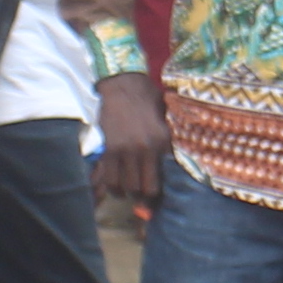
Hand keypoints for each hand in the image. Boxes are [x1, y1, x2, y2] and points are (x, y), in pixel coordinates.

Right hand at [93, 75, 170, 215]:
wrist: (123, 84)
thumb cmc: (147, 98)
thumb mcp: (165, 118)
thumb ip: (167, 139)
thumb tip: (173, 160)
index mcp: (163, 141)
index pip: (165, 176)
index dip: (162, 191)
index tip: (158, 198)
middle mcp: (147, 148)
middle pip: (146, 187)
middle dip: (144, 196)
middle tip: (142, 196)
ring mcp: (127, 150)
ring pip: (128, 186)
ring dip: (128, 192)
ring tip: (128, 191)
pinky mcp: (109, 149)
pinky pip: (110, 177)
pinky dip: (113, 187)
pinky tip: (116, 188)